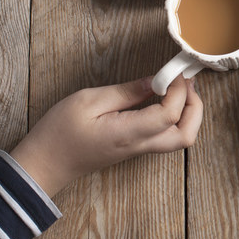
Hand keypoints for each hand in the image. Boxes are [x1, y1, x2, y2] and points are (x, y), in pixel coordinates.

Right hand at [9, 75, 202, 196]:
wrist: (43, 166)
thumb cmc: (59, 133)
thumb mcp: (88, 101)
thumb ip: (126, 91)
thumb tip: (155, 82)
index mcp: (129, 133)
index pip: (170, 115)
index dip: (179, 91)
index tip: (173, 72)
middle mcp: (140, 145)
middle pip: (186, 134)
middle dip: (195, 107)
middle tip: (185, 82)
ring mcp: (139, 149)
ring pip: (180, 138)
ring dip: (188, 113)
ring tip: (178, 88)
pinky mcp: (134, 148)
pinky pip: (166, 136)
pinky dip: (175, 117)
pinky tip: (163, 98)